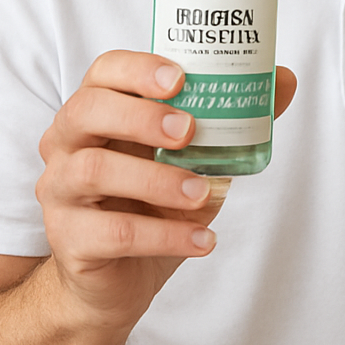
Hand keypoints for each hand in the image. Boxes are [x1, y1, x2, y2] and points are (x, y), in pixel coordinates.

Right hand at [35, 50, 296, 337]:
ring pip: (92, 170)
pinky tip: (201, 239)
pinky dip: (163, 235)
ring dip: (157, 180)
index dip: (138, 69)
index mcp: (99, 107)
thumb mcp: (197, 153)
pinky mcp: (68, 240)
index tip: (180, 78)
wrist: (121, 275)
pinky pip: (111, 232)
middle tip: (188, 131)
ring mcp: (60, 191)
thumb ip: (234, 115)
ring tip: (203, 192)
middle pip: (85, 111)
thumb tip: (283, 80)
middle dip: (140, 117)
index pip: (105, 70)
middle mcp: (68, 143)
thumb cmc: (155, 197)